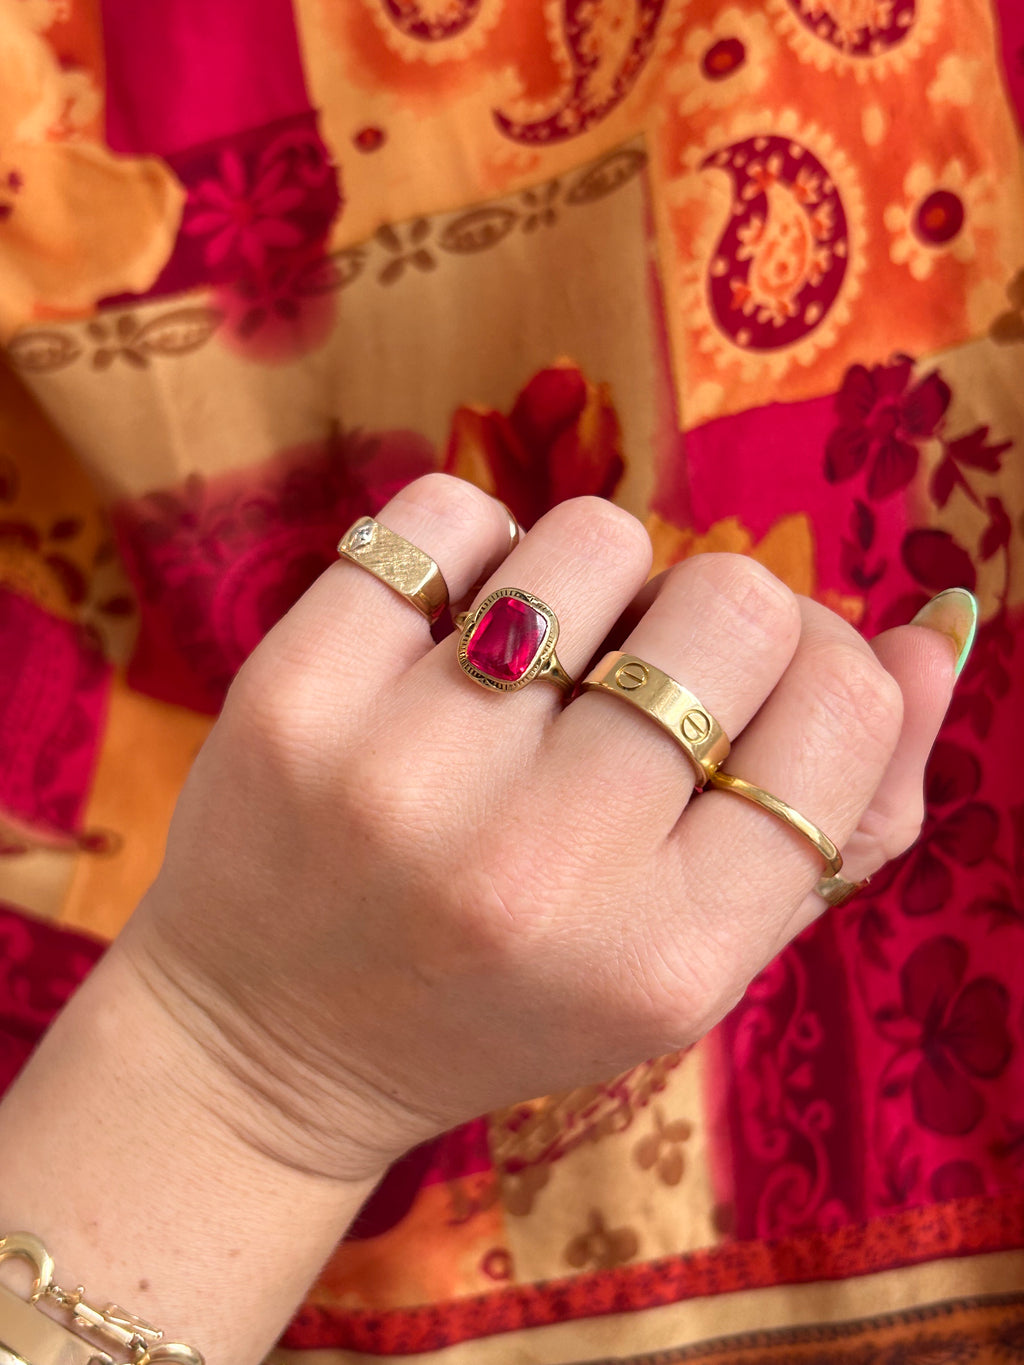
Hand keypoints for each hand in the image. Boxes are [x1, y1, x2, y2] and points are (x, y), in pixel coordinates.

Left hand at [120, 474, 959, 1181]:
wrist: (272, 1038)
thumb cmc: (508, 995)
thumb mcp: (693, 960)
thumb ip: (841, 817)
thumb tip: (933, 633)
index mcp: (668, 953)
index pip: (841, 707)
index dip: (821, 670)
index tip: (754, 699)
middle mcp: (540, 867)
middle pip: (731, 601)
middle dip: (708, 624)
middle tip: (637, 688)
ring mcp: (402, 773)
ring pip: (594, 536)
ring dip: (592, 583)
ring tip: (536, 669)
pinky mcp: (294, 694)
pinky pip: (447, 510)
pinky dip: (470, 549)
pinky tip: (442, 636)